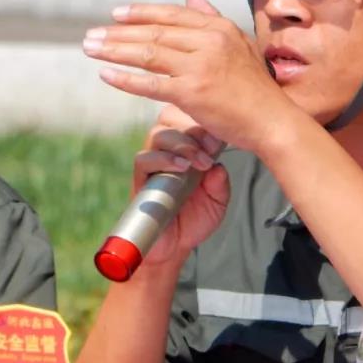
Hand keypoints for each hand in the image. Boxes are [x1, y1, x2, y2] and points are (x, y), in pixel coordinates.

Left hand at [83, 0, 295, 153]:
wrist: (272, 121)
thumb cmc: (255, 87)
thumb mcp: (238, 43)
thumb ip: (211, 17)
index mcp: (219, 28)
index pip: (172, 14)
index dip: (140, 13)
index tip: (115, 14)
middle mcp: (208, 42)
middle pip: (154, 32)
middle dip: (118, 32)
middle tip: (91, 35)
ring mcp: (199, 67)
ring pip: (147, 53)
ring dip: (114, 51)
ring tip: (90, 49)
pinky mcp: (192, 93)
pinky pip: (150, 83)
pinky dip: (125, 79)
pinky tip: (106, 75)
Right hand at [134, 105, 229, 265]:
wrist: (175, 246)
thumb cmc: (194, 218)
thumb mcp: (217, 200)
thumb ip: (219, 182)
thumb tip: (218, 166)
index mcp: (187, 148)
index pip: (188, 116)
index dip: (203, 120)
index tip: (222, 135)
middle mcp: (168, 150)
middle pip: (171, 118)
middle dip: (194, 129)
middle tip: (210, 147)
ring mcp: (152, 163)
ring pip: (158, 135)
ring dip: (182, 145)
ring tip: (199, 162)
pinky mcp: (140, 179)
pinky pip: (144, 159)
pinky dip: (163, 160)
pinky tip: (182, 168)